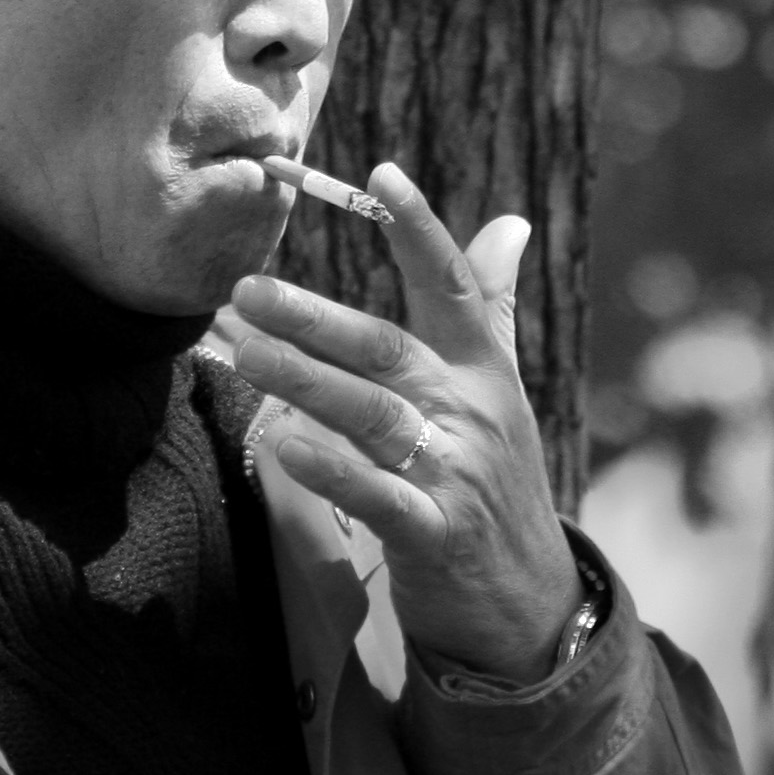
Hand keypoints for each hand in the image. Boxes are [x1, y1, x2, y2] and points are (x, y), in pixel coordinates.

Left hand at [229, 162, 583, 682]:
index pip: (454, 286)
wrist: (529, 602)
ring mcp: (455, 475)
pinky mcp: (435, 535)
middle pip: (388, 349)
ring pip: (372, 415)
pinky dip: (332, 470)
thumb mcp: (502, 391)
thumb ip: (493, 307)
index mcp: (484, 370)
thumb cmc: (496, 480)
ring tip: (244, 350)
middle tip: (247, 290)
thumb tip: (509, 222)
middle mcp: (472, 412)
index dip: (420, 228)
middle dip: (315, 317)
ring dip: (306, 380)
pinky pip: (378, 496)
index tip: (382, 172)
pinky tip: (283, 443)